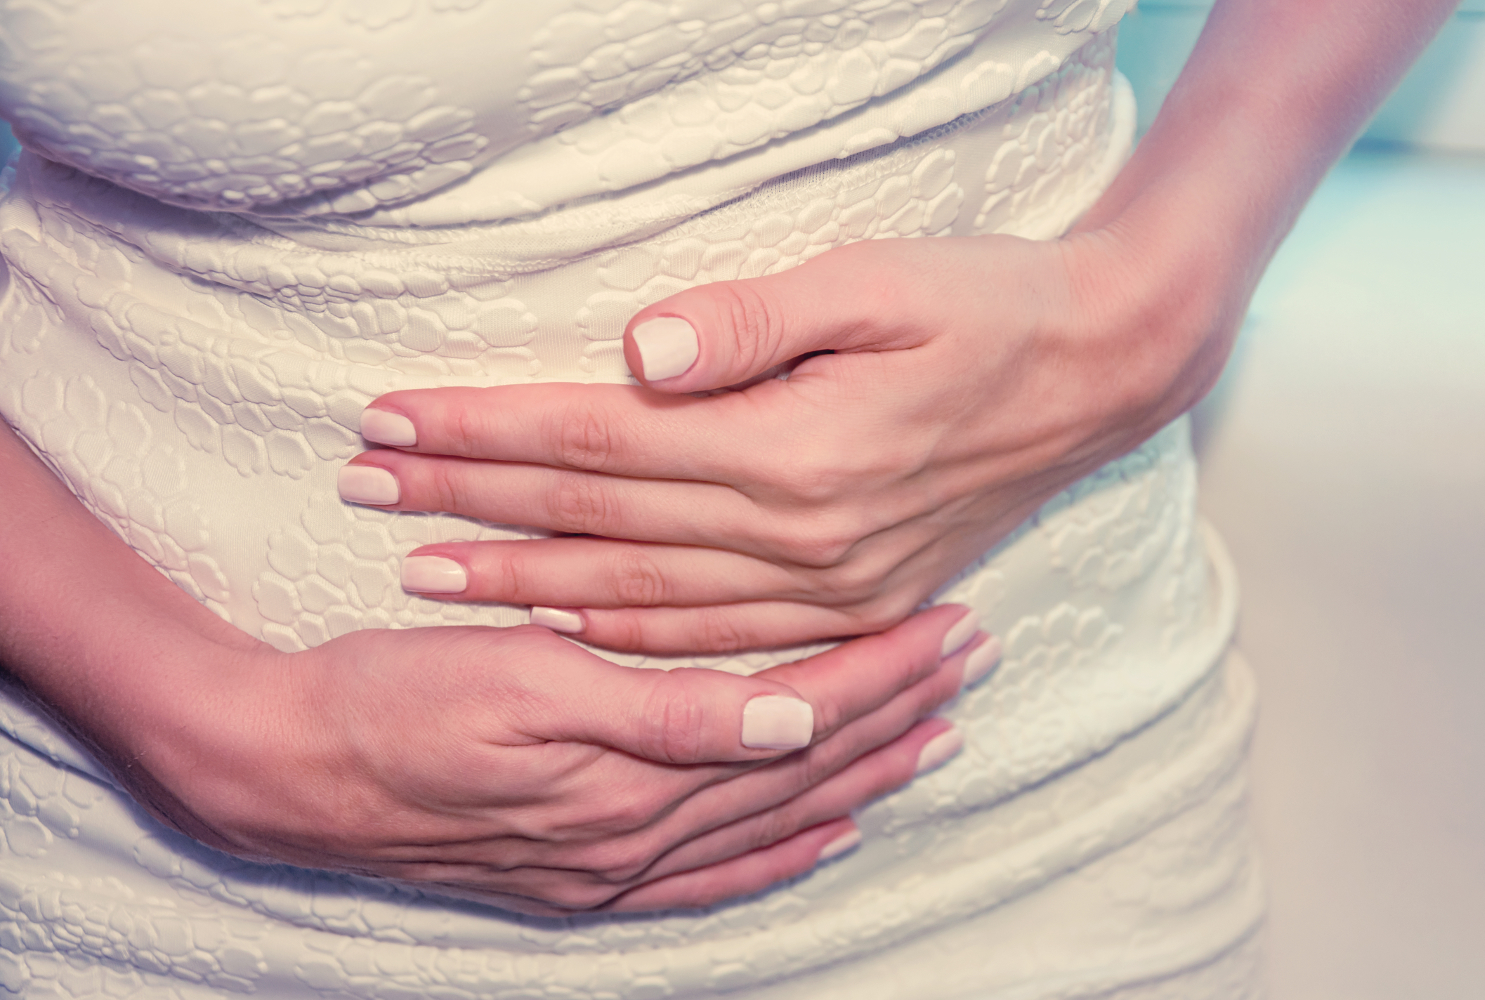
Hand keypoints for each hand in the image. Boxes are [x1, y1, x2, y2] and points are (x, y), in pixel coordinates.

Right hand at [110, 603, 992, 915]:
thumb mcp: (527, 681)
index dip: (883, 672)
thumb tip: (795, 714)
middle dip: (895, 714)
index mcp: (639, 773)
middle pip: (805, 771)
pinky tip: (823, 833)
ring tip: (931, 738)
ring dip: (859, 776)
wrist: (288, 771)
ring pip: (774, 818)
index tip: (951, 625)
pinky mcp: (584, 878)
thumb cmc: (398, 701)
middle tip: (970, 665)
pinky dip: (776, 853)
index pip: (802, 720)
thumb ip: (668, 712)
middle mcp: (643, 834)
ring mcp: (615, 865)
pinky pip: (710, 877)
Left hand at [339, 230, 1235, 652]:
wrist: (1099, 370)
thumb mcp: (878, 280)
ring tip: (427, 571)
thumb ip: (752, 324)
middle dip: (469, 505)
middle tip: (365, 492)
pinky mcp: (851, 599)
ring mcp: (828, 583)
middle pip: (597, 522)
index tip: (391, 419)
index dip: (485, 431)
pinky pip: (713, 634)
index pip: (597, 440)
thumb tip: (638, 354)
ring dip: (523, 581)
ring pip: (639, 594)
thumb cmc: (985, 305)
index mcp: (798, 450)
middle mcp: (803, 535)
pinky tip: (563, 622)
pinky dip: (624, 632)